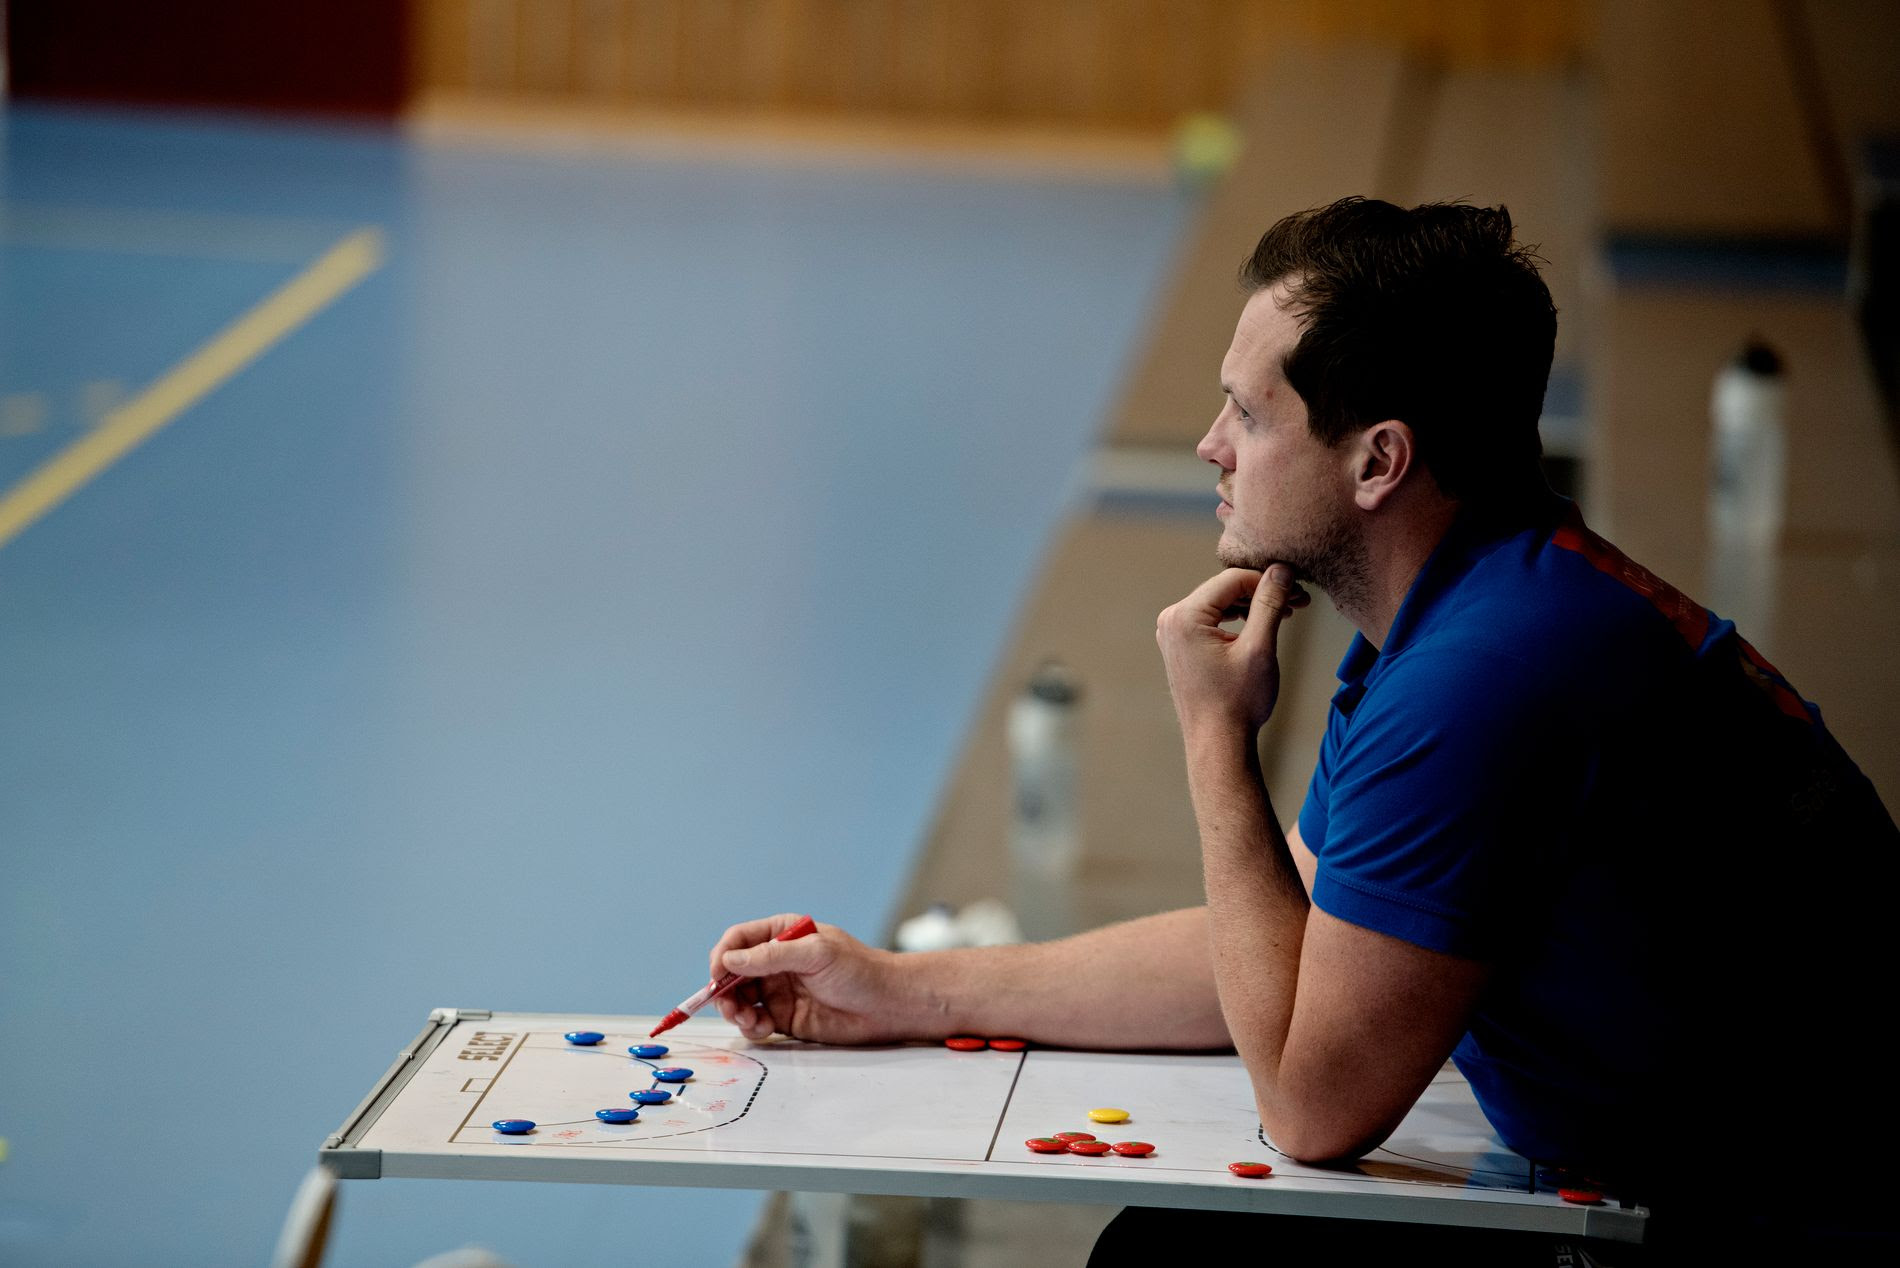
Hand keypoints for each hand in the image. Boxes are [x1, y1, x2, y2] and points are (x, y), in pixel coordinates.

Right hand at [706, 914, 909, 1043]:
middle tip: (729, 1006)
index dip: (723, 955)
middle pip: (733, 972)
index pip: (739, 939)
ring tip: (748, 1019)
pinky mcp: (785, 1017)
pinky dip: (750, 1026)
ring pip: (739, 999)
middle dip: (724, 989)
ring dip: (735, 1010)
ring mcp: (779, 990)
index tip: (718, 975)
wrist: (887, 1006)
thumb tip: (730, 960)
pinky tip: (762, 1028)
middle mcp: (776, 961)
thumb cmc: (859, 970)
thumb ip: (772, 956)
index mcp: (783, 934)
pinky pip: (755, 1022)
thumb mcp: (817, 954)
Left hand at [1156, 563, 1307, 737]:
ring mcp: (1173, 633)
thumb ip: (1269, 603)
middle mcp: (1172, 620)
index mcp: (1184, 617)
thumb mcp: (1259, 648)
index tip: (1298, 589)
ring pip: (1220, 604)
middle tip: (1299, 600)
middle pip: (1225, 589)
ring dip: (1253, 605)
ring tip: (1287, 612)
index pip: (1232, 579)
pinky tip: (1263, 624)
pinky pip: (1212, 620)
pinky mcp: (1181, 646)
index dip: (1268, 580)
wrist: (1218, 745)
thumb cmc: (1237, 703)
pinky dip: (1238, 620)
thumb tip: (1281, 569)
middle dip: (1263, 592)